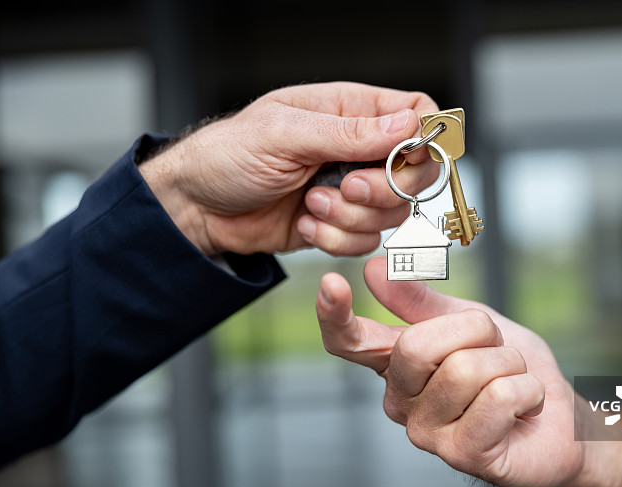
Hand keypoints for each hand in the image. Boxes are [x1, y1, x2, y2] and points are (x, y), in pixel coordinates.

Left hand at [140, 82, 438, 256]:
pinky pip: (366, 241)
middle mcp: (358, 149)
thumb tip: (409, 124)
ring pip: (392, 214)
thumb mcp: (285, 133)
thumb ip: (349, 132)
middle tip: (344, 186)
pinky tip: (304, 222)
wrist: (197, 207)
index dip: (424, 138)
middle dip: (384, 190)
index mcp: (350, 110)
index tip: (404, 159)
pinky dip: (334, 239)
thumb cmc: (228, 155)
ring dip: (349, 217)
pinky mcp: (340, 223)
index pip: (416, 112)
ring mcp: (351, 189)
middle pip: (416, 173)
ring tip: (308, 203)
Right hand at [315, 256, 584, 486]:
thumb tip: (373, 269)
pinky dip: (527, 391)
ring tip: (513, 382)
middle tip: (497, 349)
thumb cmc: (509, 370)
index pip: (349, 342)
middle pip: (416, 346)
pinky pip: (498, 397)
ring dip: (509, 364)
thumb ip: (421, 300)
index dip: (334, 316)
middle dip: (476, 332)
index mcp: (396, 365)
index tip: (332, 283)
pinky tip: (525, 408)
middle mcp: (401, 401)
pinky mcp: (463, 454)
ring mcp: (428, 433)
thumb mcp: (468, 322)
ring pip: (466, 370)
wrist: (560, 419)